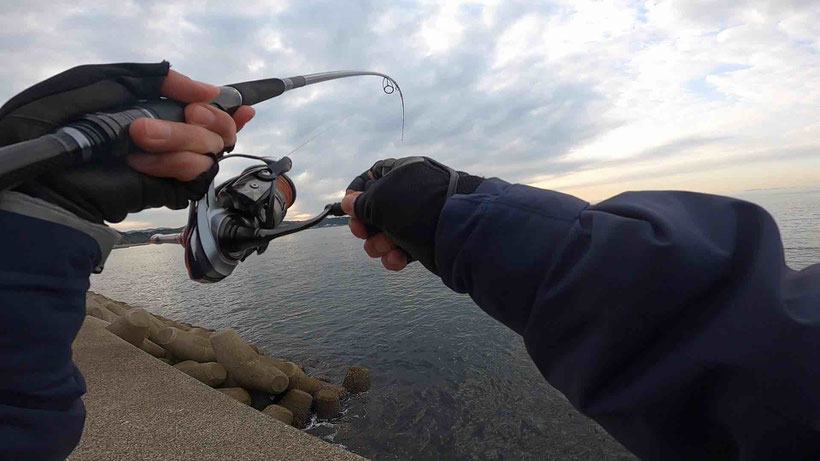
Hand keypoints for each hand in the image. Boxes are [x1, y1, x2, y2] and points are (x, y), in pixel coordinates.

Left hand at [0, 61, 255, 222]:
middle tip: (184, 113)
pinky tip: (138, 162)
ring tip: (137, 140)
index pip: (213, 107)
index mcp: (161, 108)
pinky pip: (195, 174)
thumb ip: (156, 79)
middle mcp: (174, 135)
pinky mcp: (170, 190)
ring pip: (211, 151)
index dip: (229, 108)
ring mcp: (174, 164)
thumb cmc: (64, 120)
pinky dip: (170, 164)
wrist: (48, 172)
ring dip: (179, 140)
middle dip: (205, 120)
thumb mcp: (108, 81)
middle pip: (220, 129)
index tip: (236, 106)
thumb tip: (208, 91)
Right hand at [341, 157, 482, 273]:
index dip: (357, 191)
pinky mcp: (424, 241)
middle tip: (361, 233)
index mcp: (402, 172)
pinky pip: (401, 248)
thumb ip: (361, 203)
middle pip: (375, 209)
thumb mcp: (381, 200)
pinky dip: (395, 255)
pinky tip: (397, 258)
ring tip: (383, 247)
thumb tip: (347, 202)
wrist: (460, 232)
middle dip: (365, 224)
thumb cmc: (418, 207)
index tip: (348, 206)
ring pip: (385, 233)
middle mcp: (409, 194)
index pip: (373, 175)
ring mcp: (417, 218)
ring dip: (378, 243)